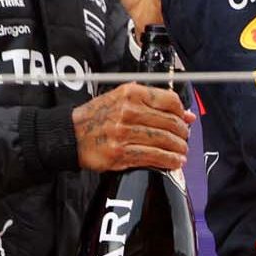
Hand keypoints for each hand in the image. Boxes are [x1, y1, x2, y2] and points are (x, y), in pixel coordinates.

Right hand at [71, 82, 194, 172]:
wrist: (70, 134)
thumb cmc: (97, 116)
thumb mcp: (121, 98)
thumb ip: (152, 102)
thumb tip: (185, 114)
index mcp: (131, 94)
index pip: (169, 100)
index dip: (181, 112)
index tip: (185, 119)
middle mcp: (128, 111)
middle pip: (169, 123)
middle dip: (182, 133)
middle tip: (184, 138)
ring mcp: (124, 133)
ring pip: (163, 141)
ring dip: (178, 148)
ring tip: (182, 151)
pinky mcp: (120, 153)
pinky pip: (152, 156)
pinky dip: (168, 161)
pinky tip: (175, 162)